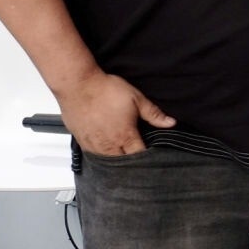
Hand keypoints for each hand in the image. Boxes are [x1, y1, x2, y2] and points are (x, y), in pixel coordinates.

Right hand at [55, 69, 174, 156]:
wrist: (77, 84)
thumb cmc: (105, 90)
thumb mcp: (136, 99)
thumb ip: (154, 114)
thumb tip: (170, 123)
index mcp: (124, 136)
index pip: (139, 156)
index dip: (147, 158)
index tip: (152, 157)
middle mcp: (108, 144)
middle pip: (123, 163)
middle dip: (132, 162)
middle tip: (138, 156)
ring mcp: (92, 144)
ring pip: (107, 161)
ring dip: (116, 160)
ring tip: (123, 155)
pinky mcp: (81, 141)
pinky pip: (93, 155)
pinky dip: (102, 155)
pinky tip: (107, 150)